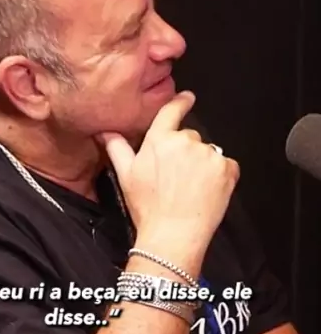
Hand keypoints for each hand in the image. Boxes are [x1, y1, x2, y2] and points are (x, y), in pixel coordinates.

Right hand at [98, 91, 239, 261]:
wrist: (173, 236)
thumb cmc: (148, 209)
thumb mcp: (126, 176)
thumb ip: (117, 148)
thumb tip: (105, 132)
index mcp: (160, 140)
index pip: (172, 111)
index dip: (181, 102)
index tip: (187, 98)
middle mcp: (185, 141)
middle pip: (190, 137)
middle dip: (185, 153)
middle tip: (177, 178)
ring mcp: (208, 154)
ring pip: (207, 152)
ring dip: (203, 165)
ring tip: (190, 189)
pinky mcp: (227, 169)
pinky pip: (226, 165)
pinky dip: (220, 176)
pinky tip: (206, 192)